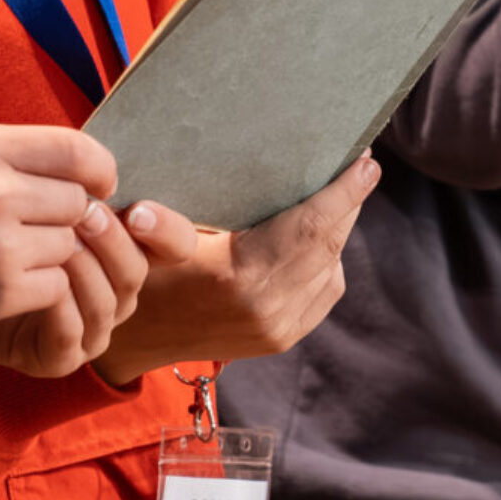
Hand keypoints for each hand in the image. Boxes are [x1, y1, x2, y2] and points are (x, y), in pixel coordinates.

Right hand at [0, 122, 191, 378]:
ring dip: (51, 258)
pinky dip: (40, 292)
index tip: (97, 188)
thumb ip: (0, 156)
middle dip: (68, 220)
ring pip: (70, 245)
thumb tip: (69, 161)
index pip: (76, 148)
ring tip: (10, 263)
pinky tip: (5, 290)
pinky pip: (55, 285)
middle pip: (78, 201)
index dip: (98, 171)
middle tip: (40, 236)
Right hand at [95, 155, 379, 384]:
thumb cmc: (140, 275)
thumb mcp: (151, 238)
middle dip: (350, 201)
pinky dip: (328, 260)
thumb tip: (193, 181)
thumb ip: (176, 216)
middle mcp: (269, 308)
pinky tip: (319, 236)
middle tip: (361, 162)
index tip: (368, 159)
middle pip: (329, 244)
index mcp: (240, 276)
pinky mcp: (283, 339)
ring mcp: (280, 329)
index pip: (311, 226)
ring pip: (332, 267)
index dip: (345, 192)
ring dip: (339, 229)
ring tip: (338, 193)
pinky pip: (325, 290)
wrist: (132, 340)